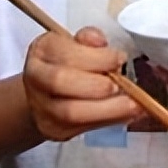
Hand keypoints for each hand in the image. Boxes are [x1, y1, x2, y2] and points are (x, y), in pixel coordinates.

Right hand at [22, 27, 143, 141]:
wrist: (50, 90)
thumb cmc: (70, 62)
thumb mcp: (79, 42)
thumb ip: (90, 38)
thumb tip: (99, 42)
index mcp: (43, 49)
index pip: (66, 54)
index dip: (97, 58)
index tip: (120, 59)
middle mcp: (36, 78)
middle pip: (60, 82)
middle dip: (95, 85)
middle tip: (121, 86)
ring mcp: (41, 107)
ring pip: (69, 113)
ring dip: (106, 109)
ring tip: (131, 104)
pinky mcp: (52, 129)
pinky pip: (80, 129)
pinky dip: (108, 121)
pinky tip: (126, 114)